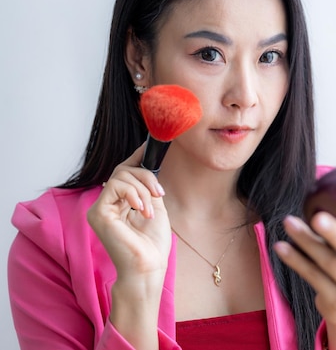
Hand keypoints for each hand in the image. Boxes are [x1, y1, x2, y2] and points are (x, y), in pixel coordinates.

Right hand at [87, 143, 170, 281]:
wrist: (148, 267)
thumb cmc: (152, 245)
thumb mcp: (154, 207)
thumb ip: (148, 188)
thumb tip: (149, 165)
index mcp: (120, 203)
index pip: (123, 173)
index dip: (136, 158)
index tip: (149, 148)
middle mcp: (107, 204)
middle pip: (123, 171)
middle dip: (145, 176)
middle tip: (158, 192)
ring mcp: (99, 209)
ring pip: (120, 176)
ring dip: (142, 189)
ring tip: (149, 210)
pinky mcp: (97, 213)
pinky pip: (115, 187)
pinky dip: (133, 194)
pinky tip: (141, 210)